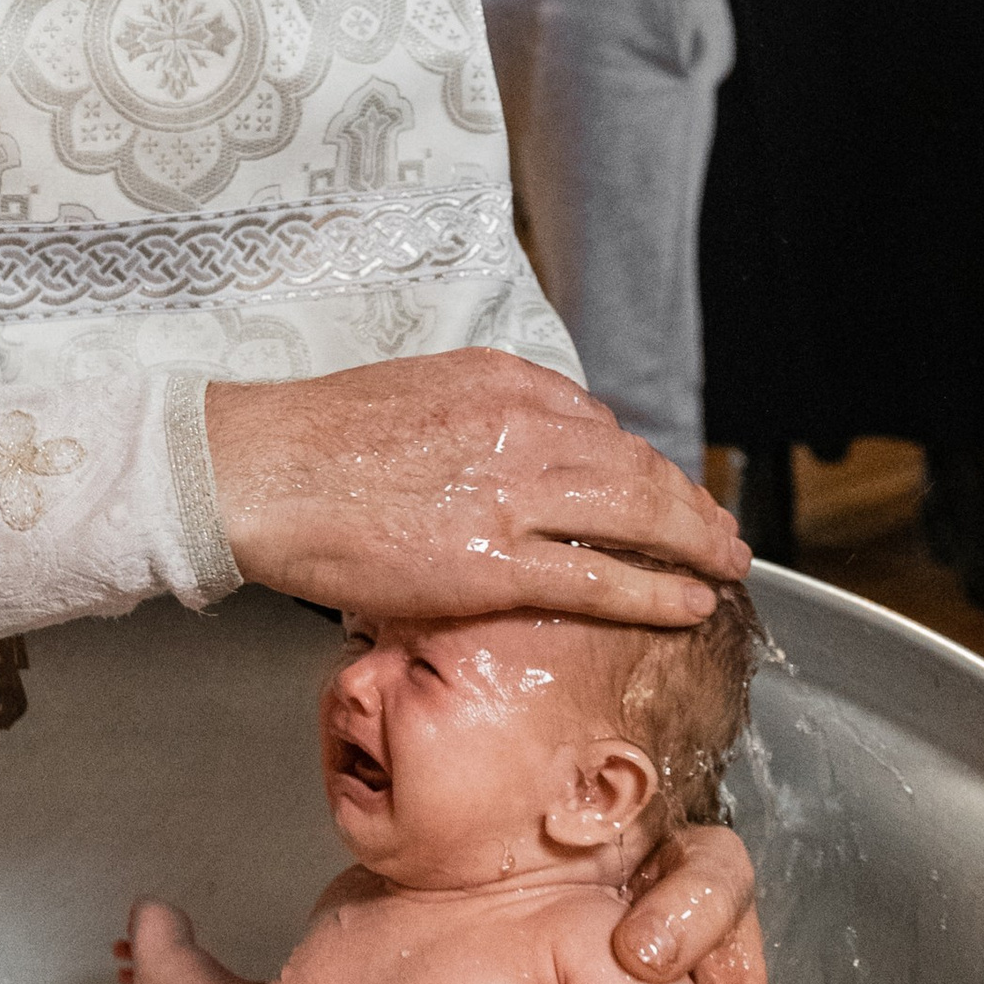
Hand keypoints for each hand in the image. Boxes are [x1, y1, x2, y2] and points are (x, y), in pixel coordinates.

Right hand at [112, 895, 190, 983]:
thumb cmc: (159, 944)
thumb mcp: (148, 909)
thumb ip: (144, 907)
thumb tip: (142, 911)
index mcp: (174, 928)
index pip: (160, 923)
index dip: (143, 924)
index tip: (129, 927)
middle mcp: (177, 953)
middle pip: (155, 950)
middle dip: (135, 950)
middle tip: (118, 950)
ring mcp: (174, 981)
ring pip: (152, 977)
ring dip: (135, 977)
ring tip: (121, 977)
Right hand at [207, 350, 746, 635]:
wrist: (259, 471)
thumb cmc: (316, 439)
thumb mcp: (418, 394)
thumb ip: (480, 417)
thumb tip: (517, 446)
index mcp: (502, 383)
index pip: (600, 426)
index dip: (643, 466)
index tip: (663, 489)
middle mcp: (522, 428)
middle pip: (636, 466)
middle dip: (688, 503)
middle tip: (721, 531)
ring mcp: (512, 494)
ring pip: (635, 515)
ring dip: (692, 541)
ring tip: (724, 564)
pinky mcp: (493, 560)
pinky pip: (600, 575)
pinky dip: (655, 589)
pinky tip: (690, 600)